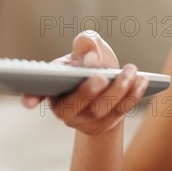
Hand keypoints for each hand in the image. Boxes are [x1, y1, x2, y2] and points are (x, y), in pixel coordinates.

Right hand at [21, 31, 148, 134]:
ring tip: (131, 71)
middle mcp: (63, 107)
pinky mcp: (103, 127)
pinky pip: (118, 114)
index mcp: (51, 86)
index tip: (29, 100)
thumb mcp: (88, 47)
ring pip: (98, 111)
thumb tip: (91, 59)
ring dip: (117, 90)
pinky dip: (131, 97)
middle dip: (88, 91)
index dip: (31, 97)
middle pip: (73, 106)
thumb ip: (86, 43)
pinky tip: (142, 81)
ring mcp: (82, 121)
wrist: (108, 83)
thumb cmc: (92, 61)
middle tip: (102, 76)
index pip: (35, 93)